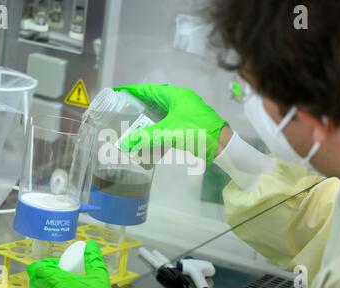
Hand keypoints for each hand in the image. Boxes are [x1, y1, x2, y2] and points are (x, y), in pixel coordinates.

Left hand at [27, 240, 111, 287]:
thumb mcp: (98, 276)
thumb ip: (93, 259)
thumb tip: (91, 244)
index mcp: (56, 281)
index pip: (38, 269)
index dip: (45, 263)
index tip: (58, 264)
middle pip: (34, 279)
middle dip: (42, 273)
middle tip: (57, 272)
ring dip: (43, 283)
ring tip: (58, 282)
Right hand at [114, 84, 228, 163]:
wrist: (222, 144)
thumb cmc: (196, 131)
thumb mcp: (169, 133)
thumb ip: (147, 137)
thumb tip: (126, 144)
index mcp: (175, 95)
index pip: (149, 90)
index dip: (133, 91)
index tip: (118, 92)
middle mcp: (179, 100)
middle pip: (154, 100)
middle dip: (138, 105)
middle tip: (122, 110)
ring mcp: (184, 111)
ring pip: (161, 112)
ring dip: (147, 118)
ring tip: (132, 123)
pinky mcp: (187, 123)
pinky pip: (167, 122)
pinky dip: (157, 128)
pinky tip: (148, 136)